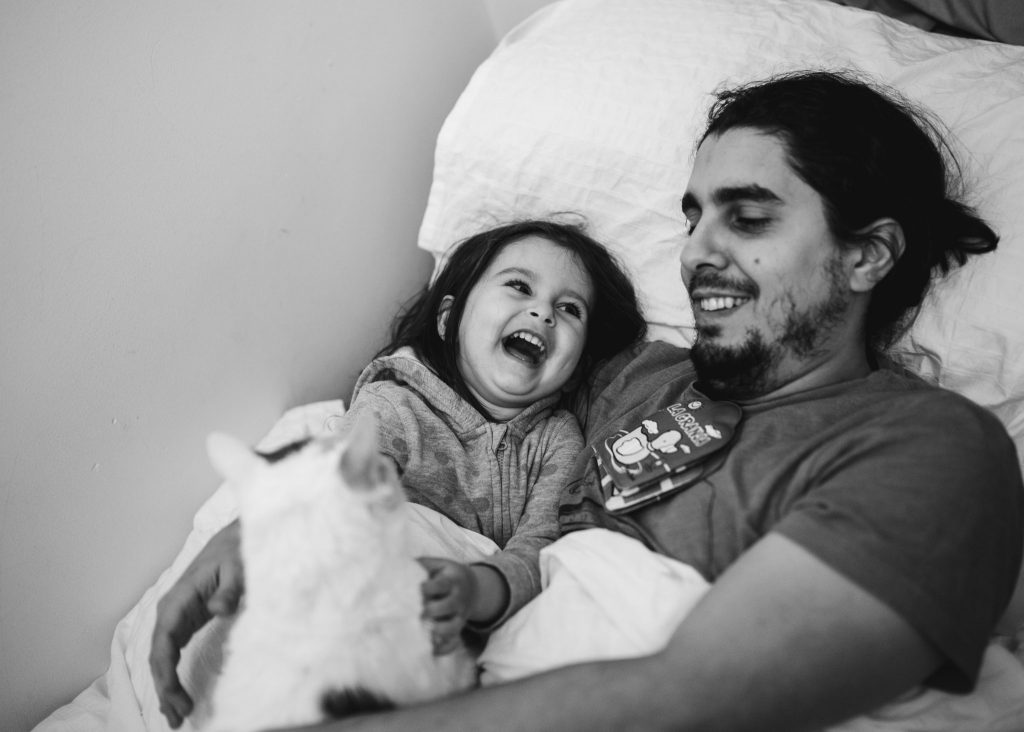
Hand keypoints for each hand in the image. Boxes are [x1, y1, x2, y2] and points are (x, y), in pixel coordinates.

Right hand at [149, 519, 244, 727]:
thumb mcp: (238, 567)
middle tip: (177, 718)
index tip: (176, 697)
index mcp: (178, 600)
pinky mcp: (186, 622)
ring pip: (163, 659)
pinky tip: (177, 696)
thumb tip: (220, 610)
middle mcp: (170, 612)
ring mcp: (176, 618)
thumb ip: (229, 589)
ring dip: (166, 687)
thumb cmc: (236, 552)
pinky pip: (172, 654)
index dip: (165, 674)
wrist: (235, 538)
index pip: (163, 644)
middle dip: (164, 689)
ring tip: (175, 718)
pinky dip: (172, 676)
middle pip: (159, 657)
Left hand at [418, 557, 476, 654]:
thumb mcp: (439, 565)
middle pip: (449, 606)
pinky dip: (443, 649)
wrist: (471, 587)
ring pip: (453, 628)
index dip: (428, 588)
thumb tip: (398, 564)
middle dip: (431, 610)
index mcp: (453, 581)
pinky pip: (454, 643)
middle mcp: (458, 599)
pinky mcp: (458, 630)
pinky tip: (430, 650)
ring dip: (438, 631)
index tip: (417, 589)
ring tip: (423, 631)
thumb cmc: (446, 575)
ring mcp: (460, 616)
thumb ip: (422, 564)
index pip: (443, 584)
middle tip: (417, 612)